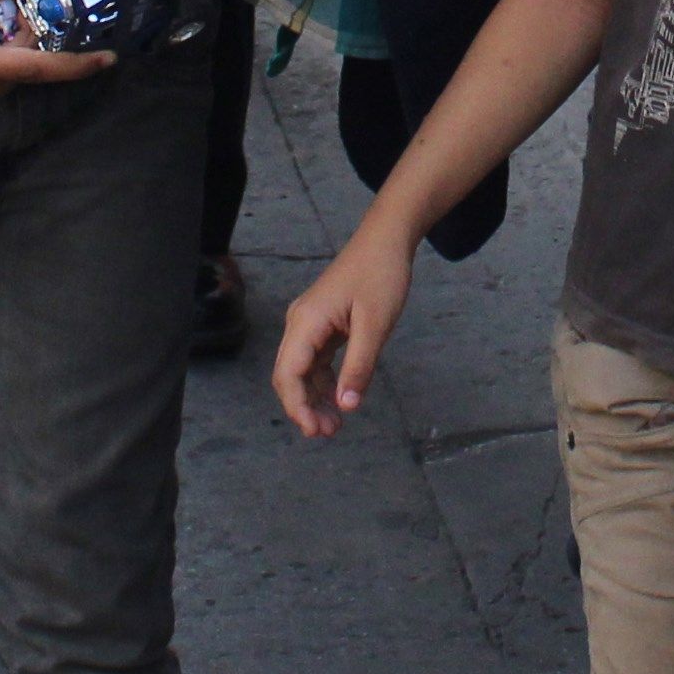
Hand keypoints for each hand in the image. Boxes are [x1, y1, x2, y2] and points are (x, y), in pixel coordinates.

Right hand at [271, 229, 418, 438]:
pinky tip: (339, 399)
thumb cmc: (380, 275)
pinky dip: (324, 382)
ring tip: (334, 424)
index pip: (288, 374)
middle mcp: (300, 323)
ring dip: (313, 398)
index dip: (296, 407)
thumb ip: (359, 367)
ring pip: (301, 371)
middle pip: (289, 376)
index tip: (315, 430)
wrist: (386, 241)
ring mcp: (310, 324)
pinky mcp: (323, 324)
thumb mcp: (375, 325)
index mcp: (306, 322)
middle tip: (327, 433)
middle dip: (303, 407)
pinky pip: (315, 361)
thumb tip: (346, 406)